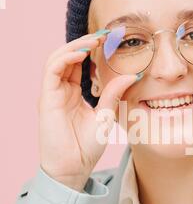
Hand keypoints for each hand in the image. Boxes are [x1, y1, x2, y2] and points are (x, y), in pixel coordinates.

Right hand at [38, 33, 137, 190]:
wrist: (73, 168)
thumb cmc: (87, 147)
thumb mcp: (106, 115)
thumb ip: (114, 93)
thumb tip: (134, 73)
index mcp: (73, 93)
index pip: (79, 62)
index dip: (92, 49)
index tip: (111, 40)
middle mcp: (61, 90)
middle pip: (68, 56)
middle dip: (85, 42)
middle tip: (105, 35)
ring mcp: (52, 93)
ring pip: (57, 58)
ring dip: (75, 46)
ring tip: (95, 41)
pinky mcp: (46, 99)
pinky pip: (52, 70)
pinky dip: (65, 58)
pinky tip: (82, 53)